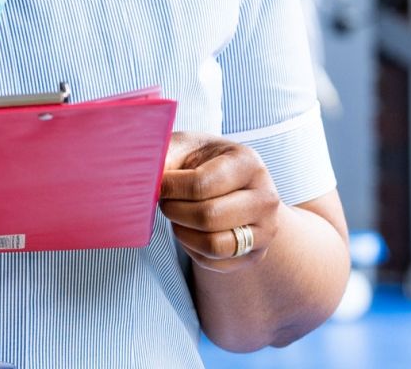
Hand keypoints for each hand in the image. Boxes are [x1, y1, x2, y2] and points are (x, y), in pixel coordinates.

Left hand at [159, 131, 284, 272]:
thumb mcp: (185, 147)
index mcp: (249, 164)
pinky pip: (214, 262)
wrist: (234, 185)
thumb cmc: (203, 162)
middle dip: (174, 210)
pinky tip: (188, 229)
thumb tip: (144, 177)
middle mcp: (265, 198)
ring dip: (182, 232)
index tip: (159, 183)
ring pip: (214, 245)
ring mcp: (265, 230)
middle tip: (165, 201)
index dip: (170, 187)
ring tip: (176, 215)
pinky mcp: (255, 255)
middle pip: (208, 217)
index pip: (201, 184)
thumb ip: (164, 157)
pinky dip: (191, 248)